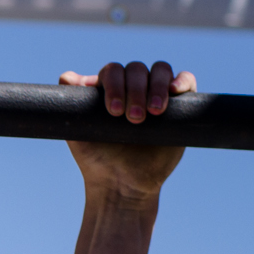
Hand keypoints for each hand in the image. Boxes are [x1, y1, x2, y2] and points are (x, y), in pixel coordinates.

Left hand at [59, 61, 195, 202]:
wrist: (123, 184)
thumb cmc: (97, 160)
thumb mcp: (77, 133)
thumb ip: (72, 106)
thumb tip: (66, 76)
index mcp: (109, 90)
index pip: (113, 71)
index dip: (114, 84)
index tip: (113, 111)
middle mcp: (132, 88)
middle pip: (136, 69)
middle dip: (135, 90)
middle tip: (133, 118)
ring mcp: (156, 94)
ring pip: (161, 70)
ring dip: (157, 86)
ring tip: (152, 112)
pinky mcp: (179, 103)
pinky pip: (186, 80)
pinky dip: (183, 80)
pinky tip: (175, 91)